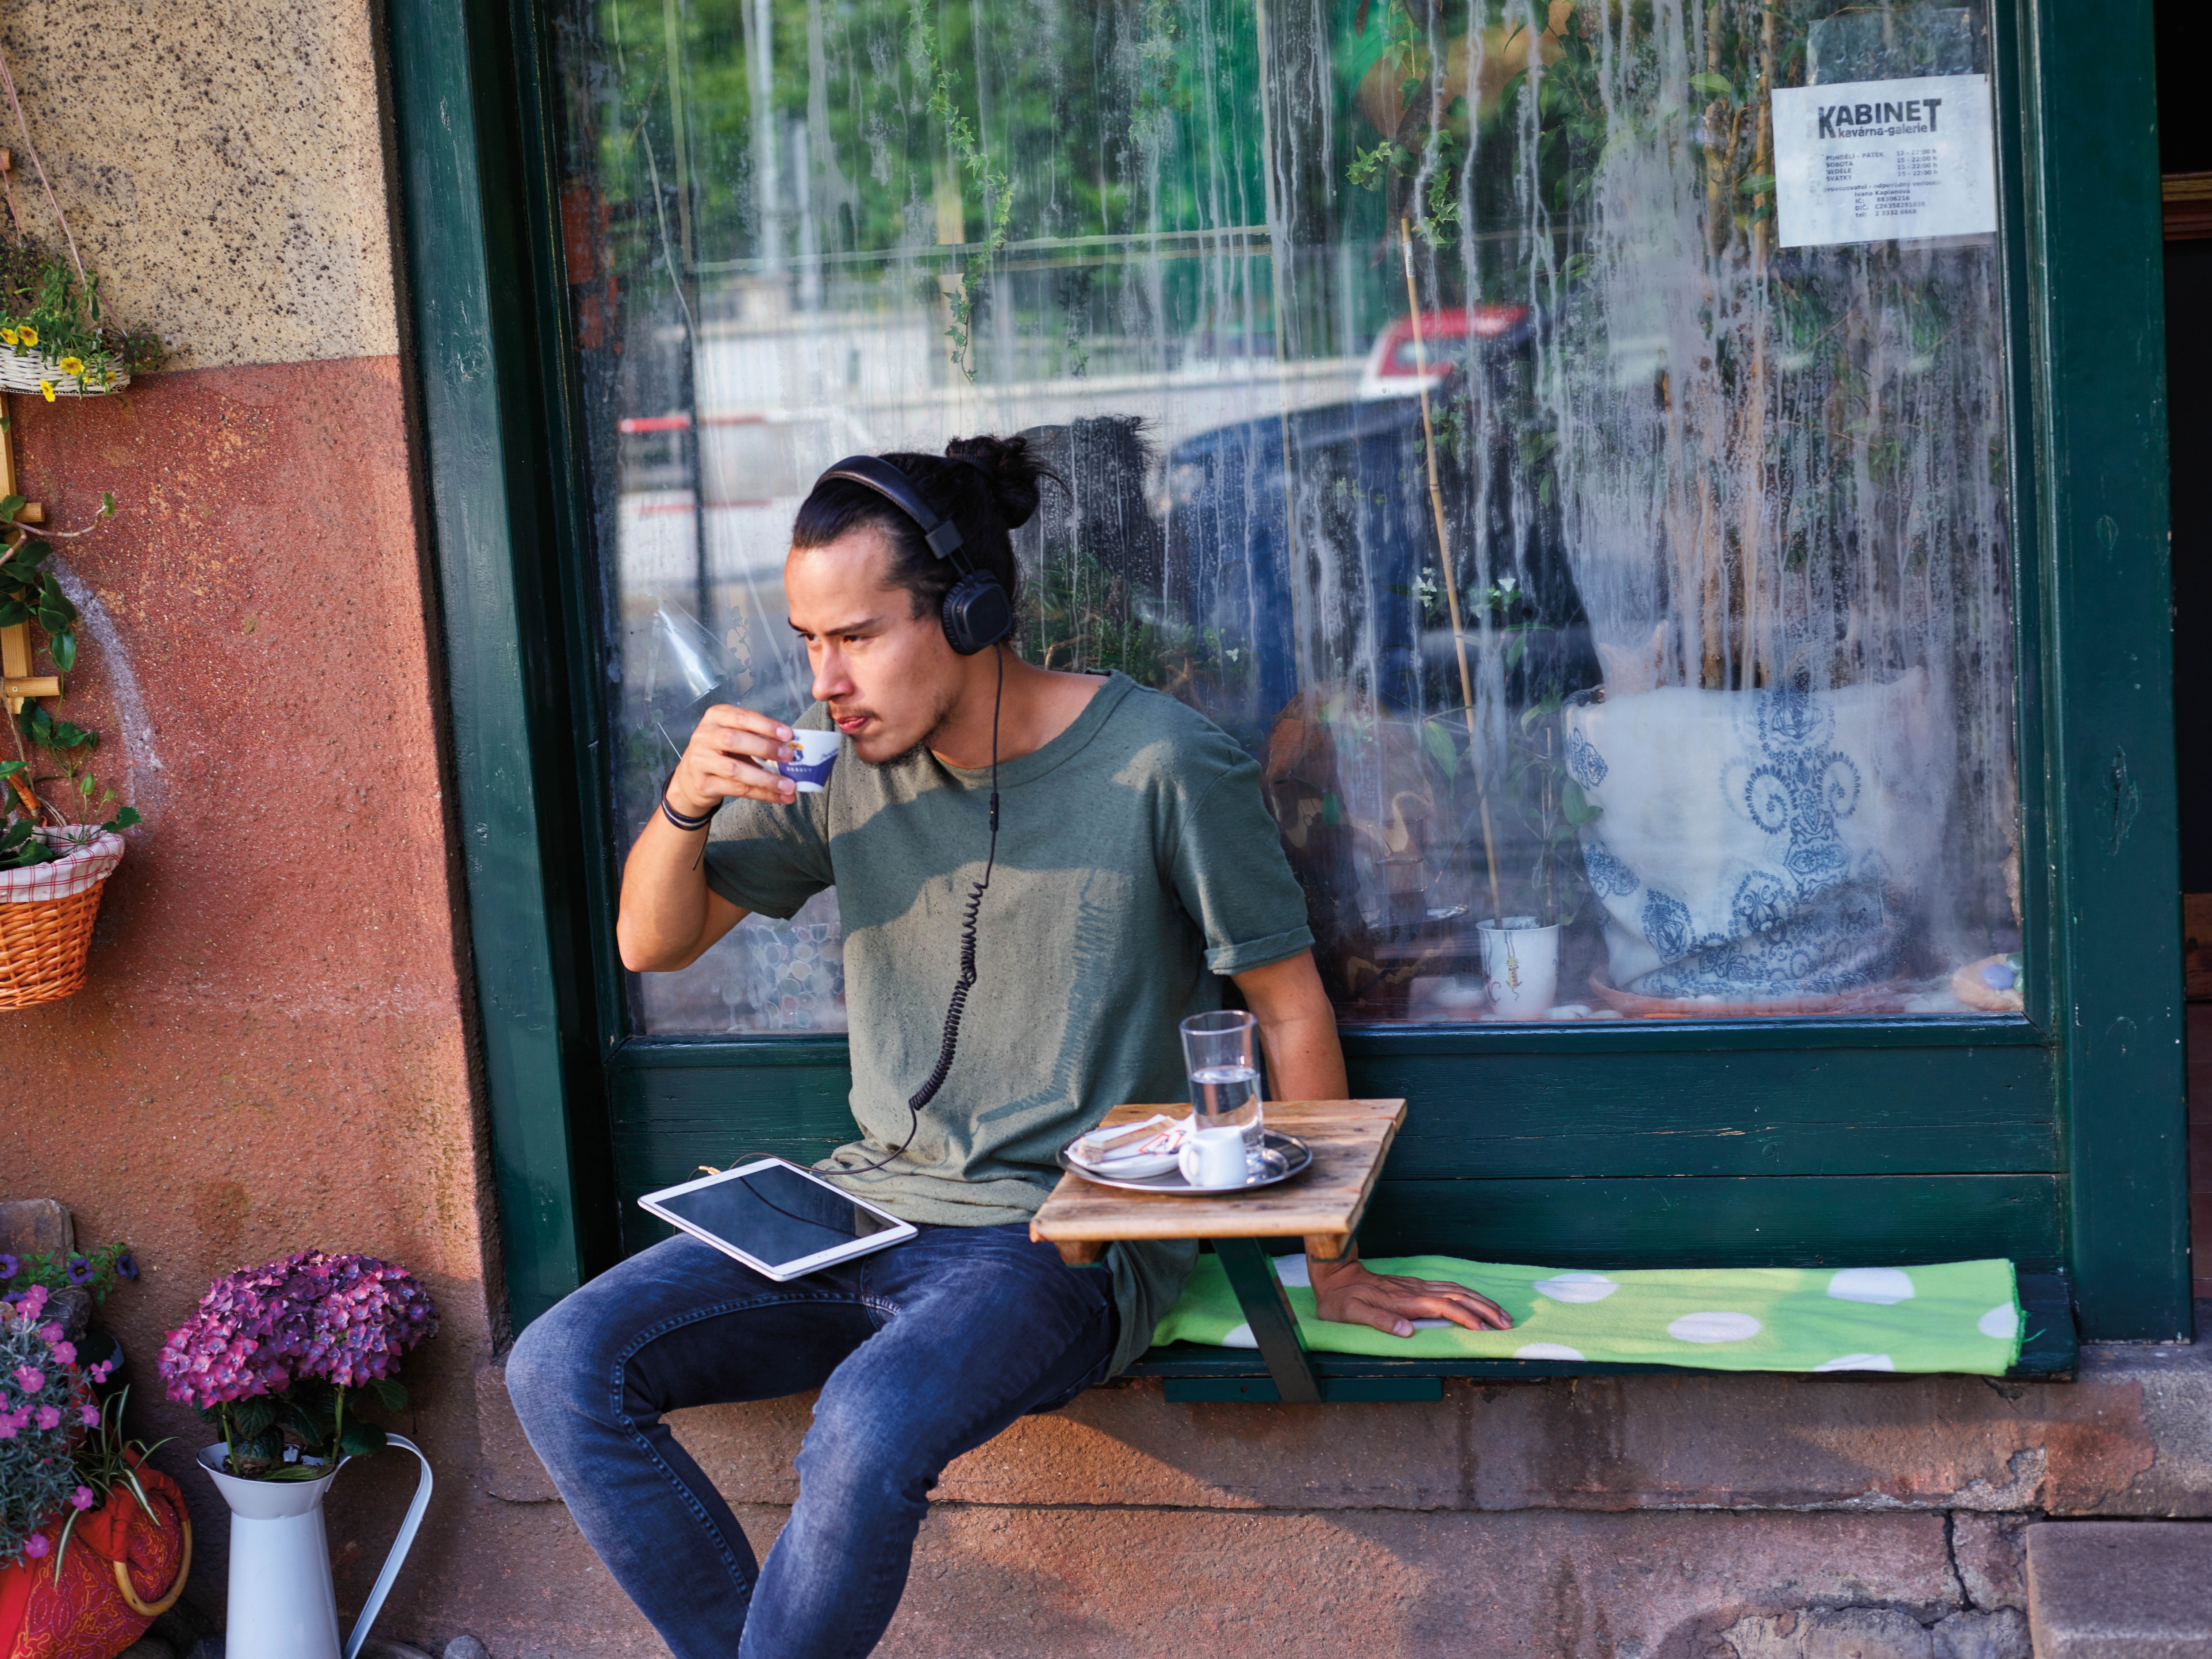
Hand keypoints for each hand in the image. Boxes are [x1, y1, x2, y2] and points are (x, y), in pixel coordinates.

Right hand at [667, 705, 798, 816]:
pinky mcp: (703, 784)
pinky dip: (762, 794)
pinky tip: (779, 797)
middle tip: (789, 757)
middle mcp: (704, 736)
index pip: (742, 717)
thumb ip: (756, 737)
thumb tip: (792, 747)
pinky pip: (737, 790)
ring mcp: (700, 761)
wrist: (690, 779)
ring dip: (767, 779)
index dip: (766, 725)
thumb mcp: (733, 737)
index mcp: (715, 717)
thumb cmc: (720, 753)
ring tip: (789, 786)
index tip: (788, 734)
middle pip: (735, 740)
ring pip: (736, 770)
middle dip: (765, 748)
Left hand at [1308, 1250, 1511, 1337]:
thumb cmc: (1341, 1299)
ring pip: (1457, 1290)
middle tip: (1508, 1323)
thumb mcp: (1351, 1314)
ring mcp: (1416, 1286)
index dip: (1465, 1318)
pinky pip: (1448, 1287)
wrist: (1334, 1276)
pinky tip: (1476, 1299)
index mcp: (1404, 1300)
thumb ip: (1379, 1321)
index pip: (1443, 1308)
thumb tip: (1407, 1331)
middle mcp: (1415, 1291)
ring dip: (1481, 1301)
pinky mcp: (1415, 1285)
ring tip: (1502, 1314)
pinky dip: (1467, 1294)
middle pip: (1458, 1296)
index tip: (1484, 1330)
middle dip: (1485, 1309)